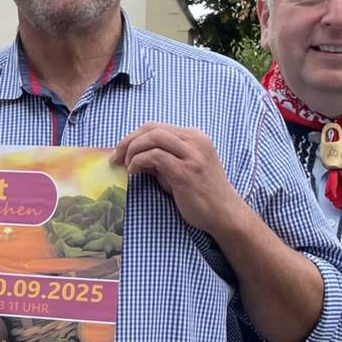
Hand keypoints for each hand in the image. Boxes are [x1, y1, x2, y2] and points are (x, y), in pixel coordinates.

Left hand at [112, 123, 244, 238]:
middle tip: (116, 156)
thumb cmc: (201, 194)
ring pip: (153, 136)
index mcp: (195, 137)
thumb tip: (133, 155)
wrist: (224, 214)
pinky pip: (155, 156)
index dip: (135, 136)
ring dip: (132, 149)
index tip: (121, 150)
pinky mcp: (186, 171)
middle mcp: (196, 141)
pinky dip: (138, 161)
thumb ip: (161, 159)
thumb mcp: (180, 169)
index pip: (157, 127)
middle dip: (129, 140)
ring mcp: (192, 155)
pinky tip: (133, 171)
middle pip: (152, 128)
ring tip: (125, 165)